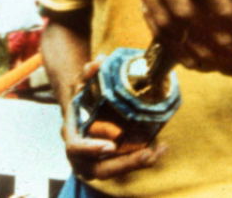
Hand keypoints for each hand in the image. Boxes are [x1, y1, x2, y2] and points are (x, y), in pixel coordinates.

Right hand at [62, 57, 165, 180]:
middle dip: (124, 163)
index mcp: (71, 136)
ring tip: (157, 151)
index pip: (75, 148)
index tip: (110, 145)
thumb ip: (87, 74)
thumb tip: (99, 62)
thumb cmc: (79, 99)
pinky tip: (160, 148)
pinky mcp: (111, 164)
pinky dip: (144, 160)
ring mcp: (95, 163)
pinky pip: (126, 166)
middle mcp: (81, 157)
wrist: (80, 112)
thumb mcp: (80, 84)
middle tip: (145, 153)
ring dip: (137, 163)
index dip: (90, 149)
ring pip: (116, 170)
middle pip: (100, 170)